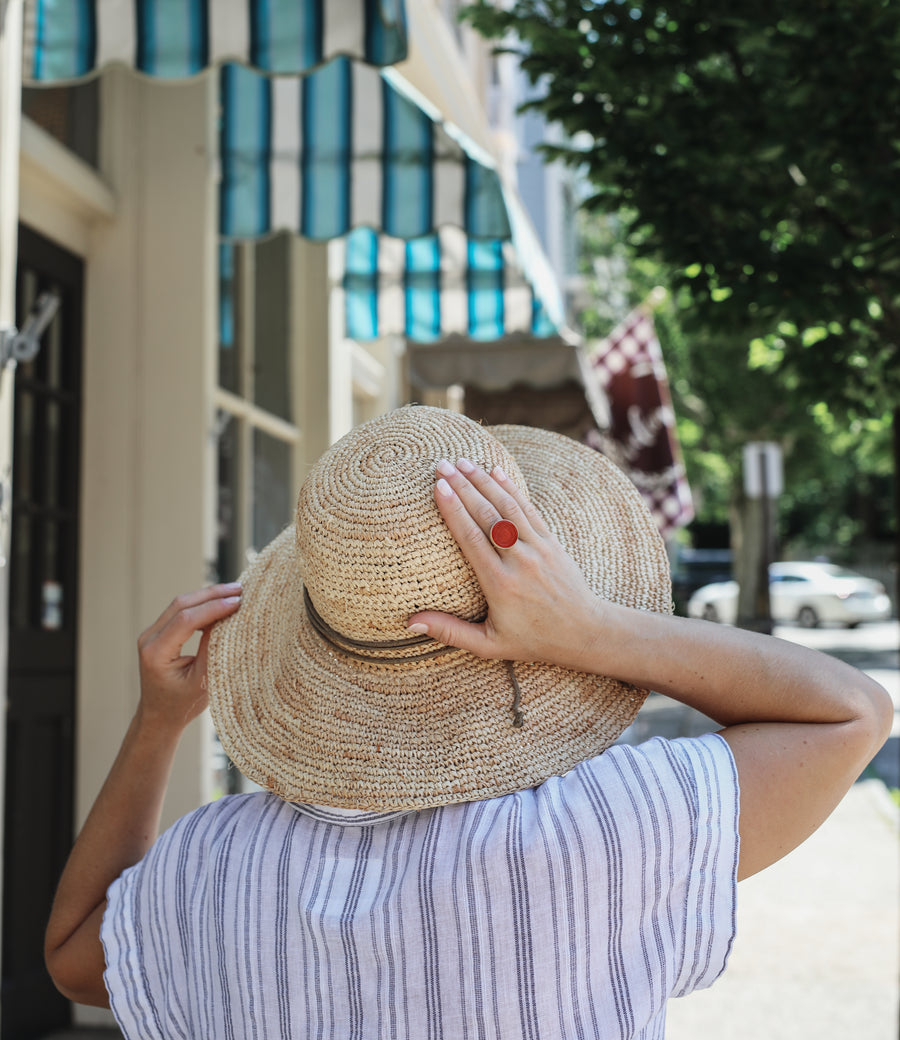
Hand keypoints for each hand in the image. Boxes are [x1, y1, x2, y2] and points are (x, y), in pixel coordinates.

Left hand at [136, 583, 241, 731]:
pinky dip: (201, 604)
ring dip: (208, 596)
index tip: (238, 602)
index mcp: (156, 653)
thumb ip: (212, 649)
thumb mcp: (202, 681)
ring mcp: (151, 634)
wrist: (159, 716)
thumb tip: (228, 620)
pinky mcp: (158, 633)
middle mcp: (149, 639)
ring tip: (234, 592)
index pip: (186, 620)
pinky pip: (180, 611)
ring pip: (180, 604)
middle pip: (181, 604)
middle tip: (240, 589)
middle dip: (212, 594)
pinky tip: (220, 602)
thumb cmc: (182, 705)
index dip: (213, 608)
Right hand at [408, 458, 603, 670]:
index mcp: (500, 584)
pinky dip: (511, 489)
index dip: (454, 510)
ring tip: (462, 461)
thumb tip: (410, 623)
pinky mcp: (551, 541)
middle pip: (487, 515)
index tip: (438, 488)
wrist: (585, 632)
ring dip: (484, 481)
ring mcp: (538, 547)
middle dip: (463, 487)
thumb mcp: (489, 645)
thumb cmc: (533, 641)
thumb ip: (449, 632)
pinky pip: (529, 509)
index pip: (472, 539)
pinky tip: (495, 472)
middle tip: (441, 465)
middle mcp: (520, 560)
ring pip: (508, 506)